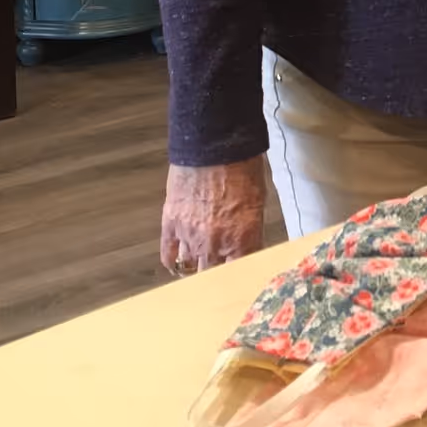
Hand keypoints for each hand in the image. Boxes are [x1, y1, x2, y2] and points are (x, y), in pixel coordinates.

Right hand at [161, 156, 267, 273]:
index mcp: (243, 237)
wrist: (213, 145)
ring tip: (198, 268)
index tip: (240, 281)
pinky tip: (177, 263)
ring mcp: (190, 236)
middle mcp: (216, 243)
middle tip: (218, 276)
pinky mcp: (171, 225)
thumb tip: (248, 246)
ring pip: (190, 268)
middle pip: (213, 276)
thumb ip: (251, 230)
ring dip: (195, 268)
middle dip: (216, 276)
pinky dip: (173, 262)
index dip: (240, 277)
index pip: (241, 273)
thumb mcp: (258, 201)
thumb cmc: (242, 167)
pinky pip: (168, 255)